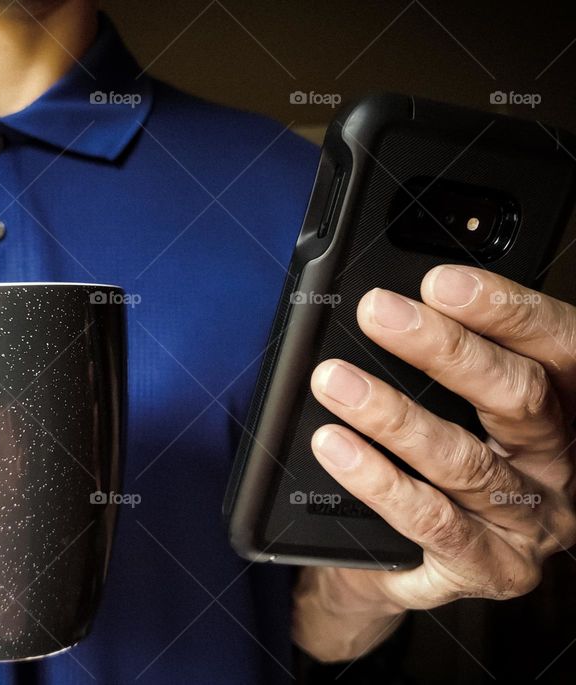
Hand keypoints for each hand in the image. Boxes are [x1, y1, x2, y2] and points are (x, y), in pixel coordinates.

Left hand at [294, 265, 575, 660]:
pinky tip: (338, 449)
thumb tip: (391, 305)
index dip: (504, 310)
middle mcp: (558, 466)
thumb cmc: (430, 466)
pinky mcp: (491, 568)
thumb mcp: (453, 407)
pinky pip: (432, 522)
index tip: (441, 282)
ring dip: (393, 415)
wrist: (403, 564)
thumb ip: (444, 364)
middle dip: (445, 349)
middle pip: (517, 398)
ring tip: (335, 381)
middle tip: (379, 314)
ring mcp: (529, 523)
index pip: (555, 349)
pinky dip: (379, 481)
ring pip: (465, 461)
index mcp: (561, 412)